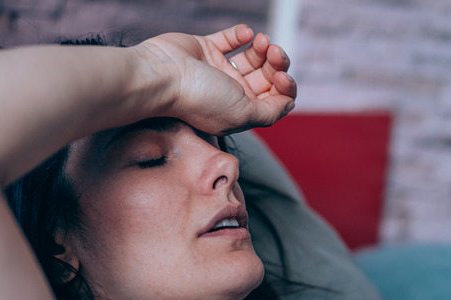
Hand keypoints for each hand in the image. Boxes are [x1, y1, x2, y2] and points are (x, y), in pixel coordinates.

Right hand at [136, 24, 296, 134]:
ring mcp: (218, 71)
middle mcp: (230, 94)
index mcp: (240, 112)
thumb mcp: (243, 114)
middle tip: (275, 53)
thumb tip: (288, 104)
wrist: (162, 76)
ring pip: (253, 57)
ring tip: (262, 41)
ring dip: (264, 48)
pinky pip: (231, 39)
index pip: (274, 100)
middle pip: (266, 78)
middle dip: (277, 64)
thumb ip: (270, 112)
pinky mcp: (206, 49)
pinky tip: (245, 33)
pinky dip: (242, 34)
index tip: (281, 77)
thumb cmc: (199, 99)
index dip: (285, 88)